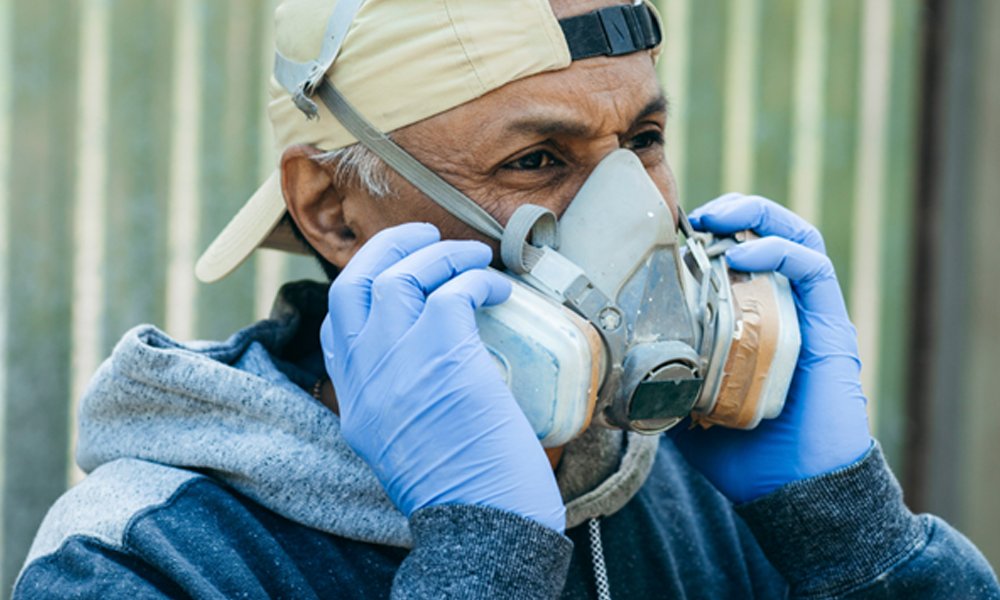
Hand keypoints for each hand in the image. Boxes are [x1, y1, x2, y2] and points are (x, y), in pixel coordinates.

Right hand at [320, 223, 564, 531]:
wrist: (484, 525)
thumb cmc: (461, 491)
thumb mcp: (399, 448)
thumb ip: (397, 401)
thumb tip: (427, 367)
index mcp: (354, 402)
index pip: (333, 328)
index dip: (361, 291)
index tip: (393, 278)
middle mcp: (366, 377)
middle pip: (354, 283)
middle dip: (388, 248)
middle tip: (426, 239)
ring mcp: (399, 364)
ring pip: (400, 274)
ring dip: (440, 254)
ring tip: (471, 256)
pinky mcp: (443, 355)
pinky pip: (451, 290)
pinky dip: (476, 279)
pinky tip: (496, 289)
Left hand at [668, 194, 871, 503]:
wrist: (794, 489)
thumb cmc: (744, 453)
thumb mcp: (684, 407)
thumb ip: (658, 379)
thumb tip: (609, 367)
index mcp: (752, 321)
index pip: (739, 259)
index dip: (710, 235)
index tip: (672, 231)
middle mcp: (784, 309)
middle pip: (768, 237)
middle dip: (734, 212)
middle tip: (697, 215)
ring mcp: (810, 314)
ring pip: (796, 239)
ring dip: (758, 217)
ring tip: (718, 217)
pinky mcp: (831, 325)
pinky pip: (813, 269)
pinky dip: (780, 249)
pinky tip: (743, 252)